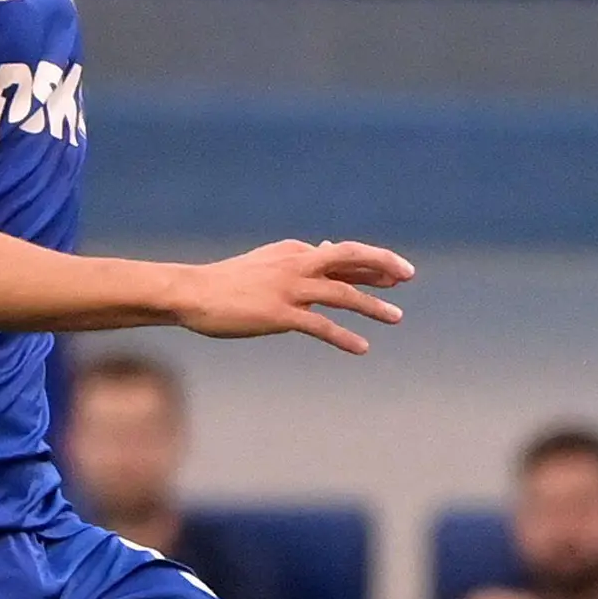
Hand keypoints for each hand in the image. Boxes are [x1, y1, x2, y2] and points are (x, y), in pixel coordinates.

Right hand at [166, 239, 412, 353]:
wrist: (190, 293)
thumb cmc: (223, 283)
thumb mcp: (263, 264)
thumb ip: (293, 260)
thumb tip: (322, 251)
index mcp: (292, 252)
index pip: (340, 254)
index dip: (370, 263)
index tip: (392, 274)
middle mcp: (295, 265)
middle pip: (349, 258)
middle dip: (382, 265)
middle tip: (407, 276)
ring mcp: (288, 289)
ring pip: (342, 293)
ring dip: (373, 306)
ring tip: (396, 317)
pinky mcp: (279, 314)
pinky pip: (321, 326)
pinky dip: (344, 337)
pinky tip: (361, 347)